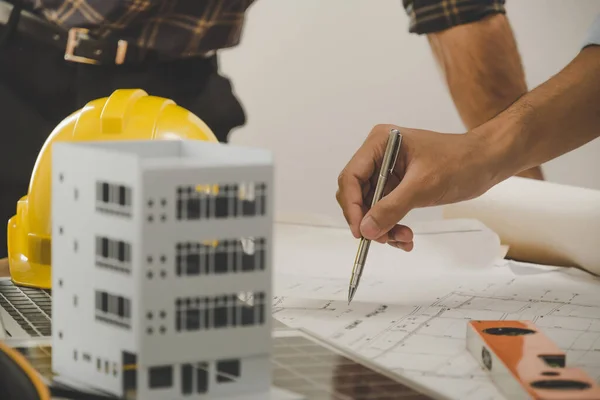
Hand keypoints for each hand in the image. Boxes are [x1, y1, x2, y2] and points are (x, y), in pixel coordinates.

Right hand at [336, 124, 500, 250]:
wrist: (487, 162)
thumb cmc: (460, 162)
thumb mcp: (423, 187)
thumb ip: (391, 208)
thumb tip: (366, 229)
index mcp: (380, 143)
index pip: (351, 177)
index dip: (352, 206)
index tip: (360, 230)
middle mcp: (379, 155)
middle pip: (357, 194)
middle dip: (369, 219)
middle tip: (382, 238)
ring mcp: (387, 170)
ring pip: (370, 207)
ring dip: (382, 227)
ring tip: (402, 239)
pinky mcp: (398, 184)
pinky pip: (385, 210)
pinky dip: (392, 226)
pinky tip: (405, 237)